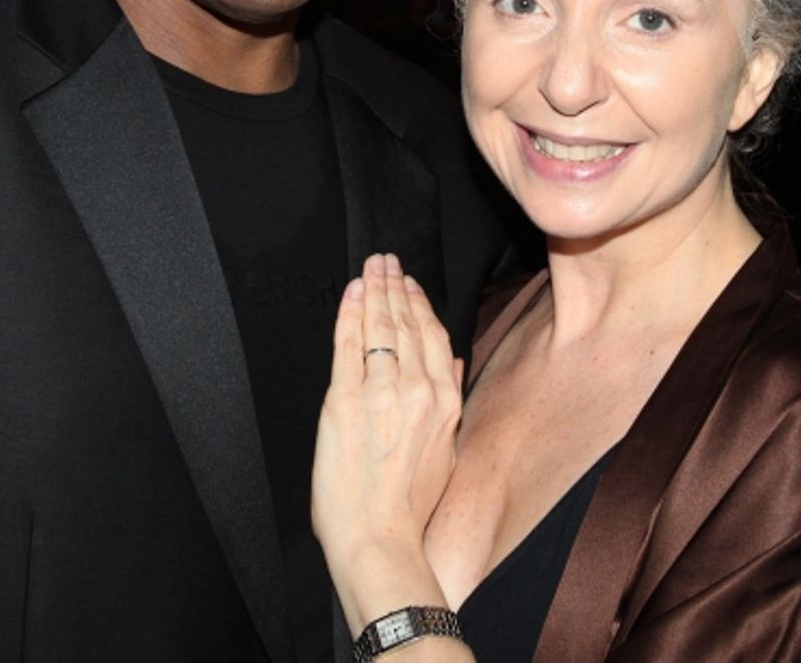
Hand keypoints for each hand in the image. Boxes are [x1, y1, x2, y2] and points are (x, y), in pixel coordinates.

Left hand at [312, 253, 462, 597]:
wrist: (379, 539)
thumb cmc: (410, 507)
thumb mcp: (446, 451)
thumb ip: (449, 402)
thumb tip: (455, 364)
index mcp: (446, 401)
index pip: (434, 336)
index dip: (421, 304)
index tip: (411, 284)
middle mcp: (418, 389)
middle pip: (407, 324)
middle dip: (396, 286)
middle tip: (387, 260)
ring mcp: (381, 391)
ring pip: (380, 327)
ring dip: (375, 290)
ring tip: (372, 267)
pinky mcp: (345, 399)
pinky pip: (348, 343)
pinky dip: (350, 313)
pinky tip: (352, 293)